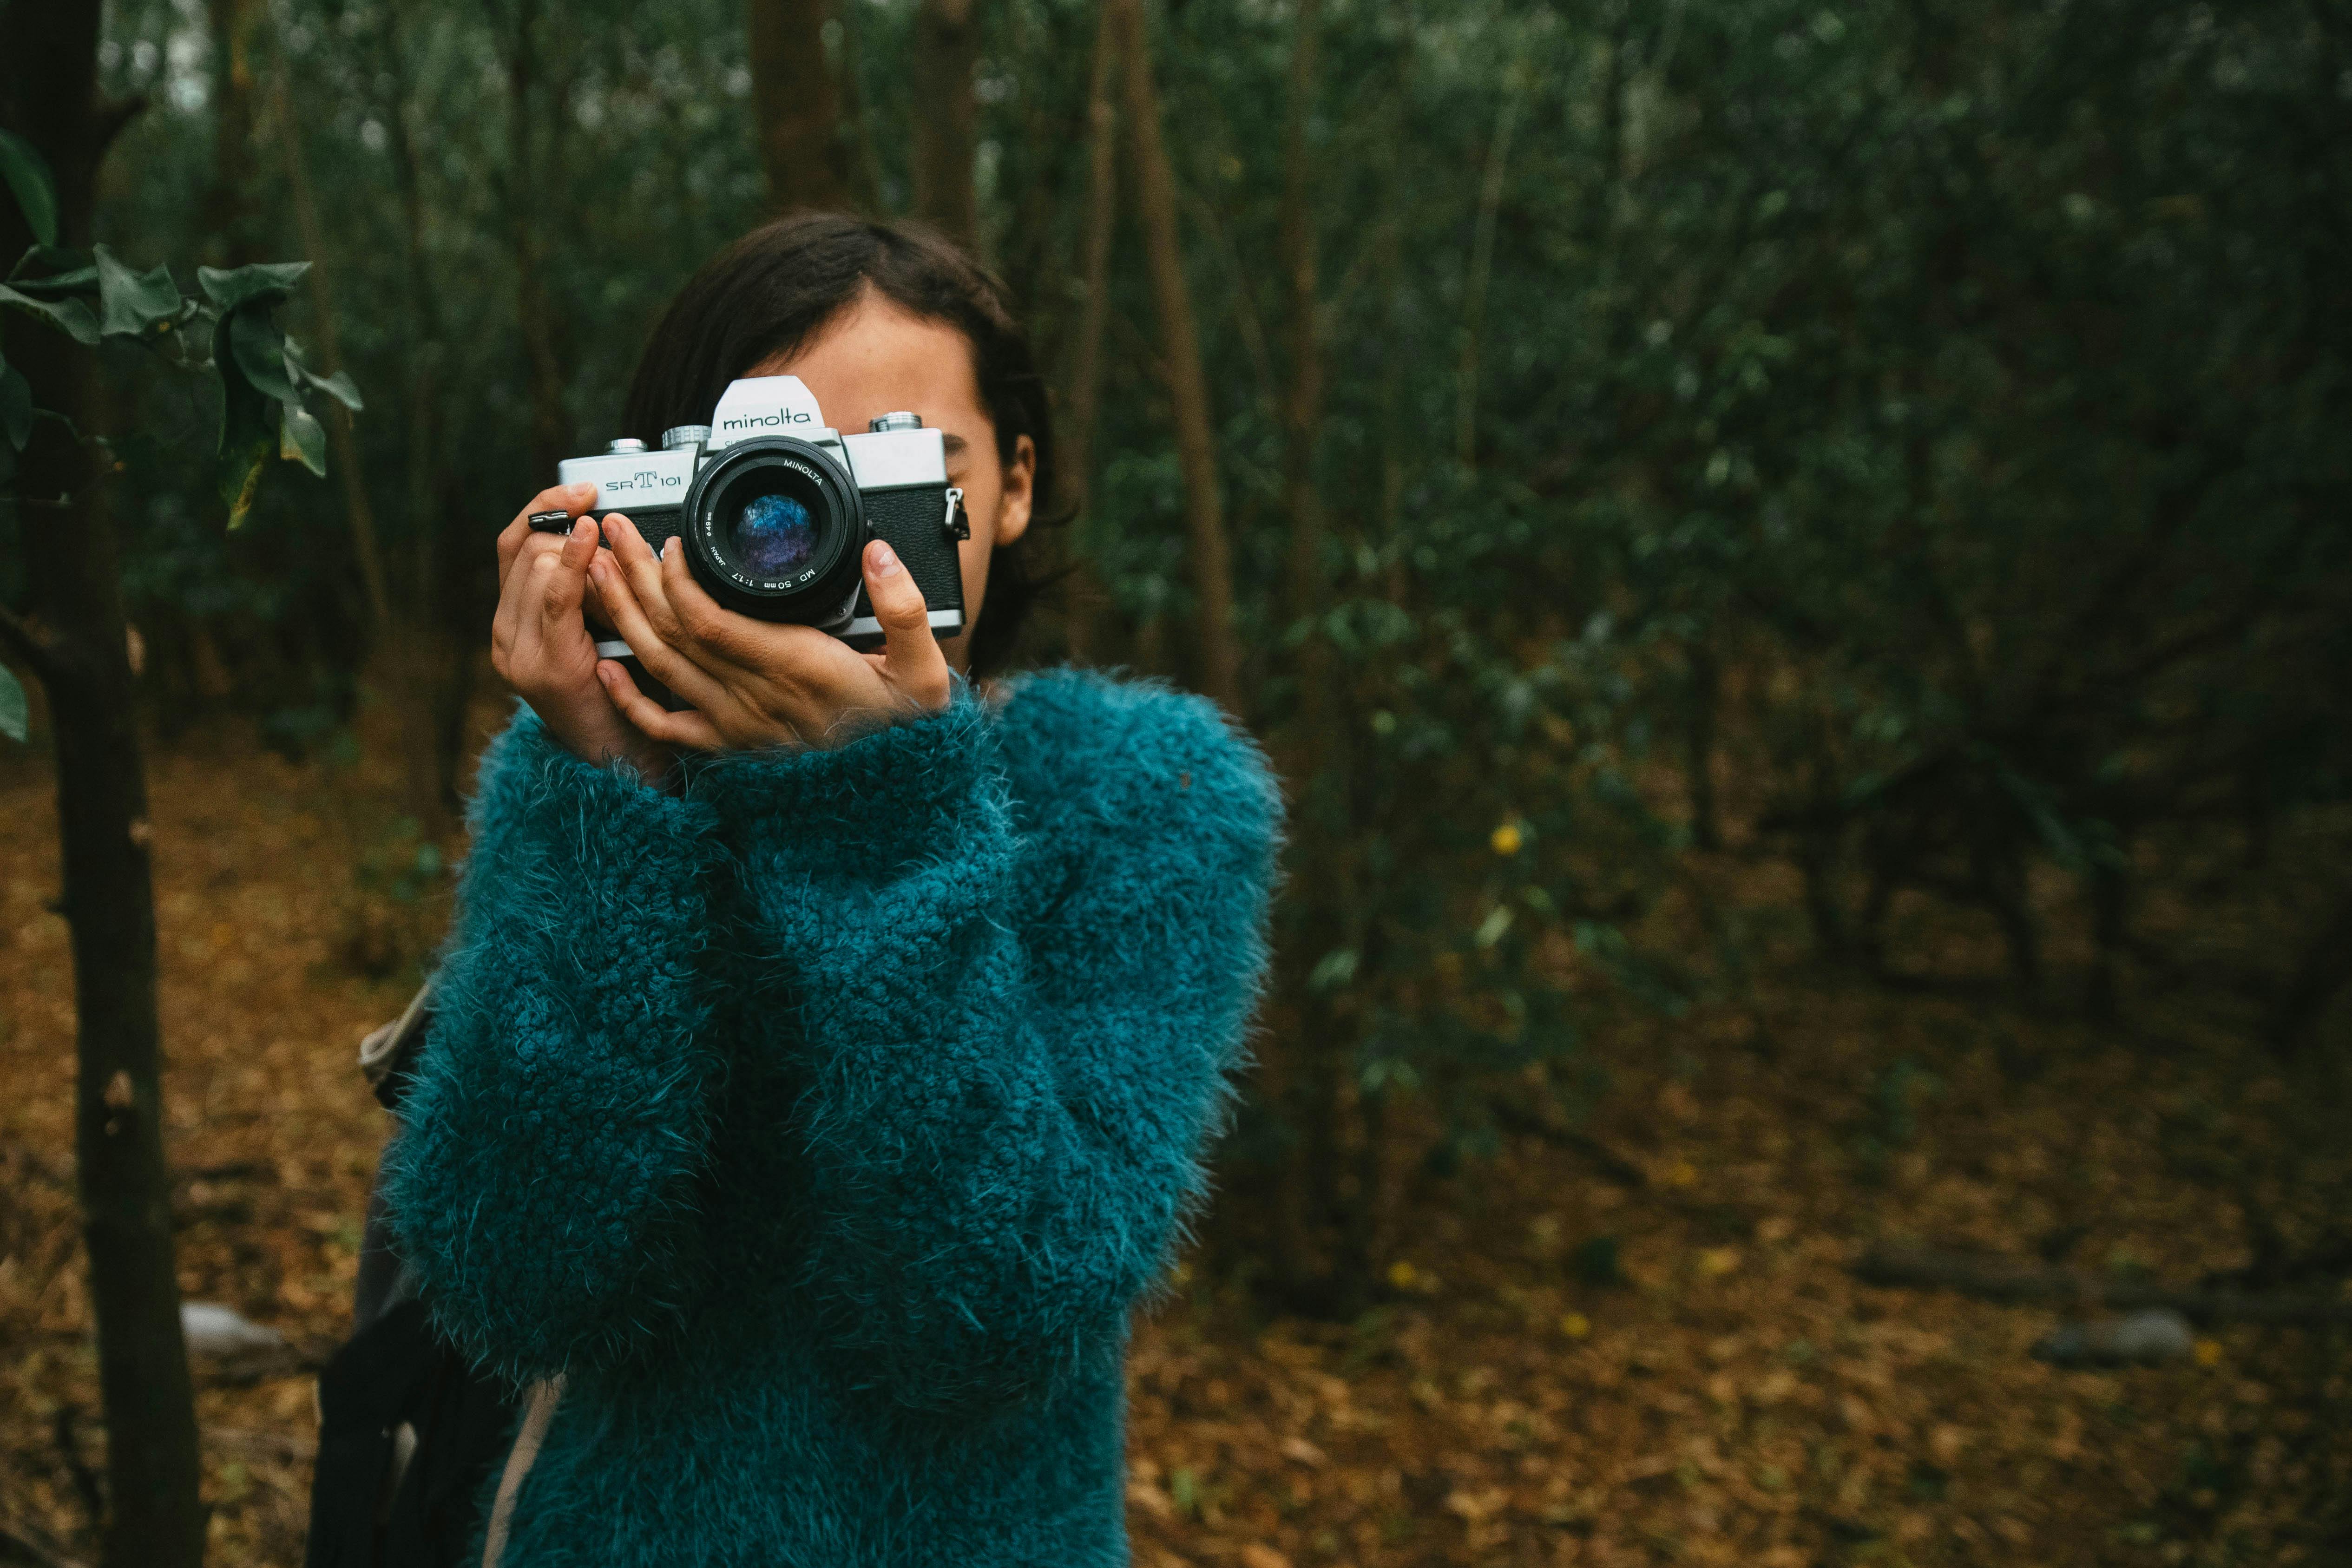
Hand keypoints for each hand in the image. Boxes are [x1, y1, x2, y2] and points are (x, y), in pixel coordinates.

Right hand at [490, 483, 673, 780]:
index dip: (543, 509)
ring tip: (605, 531)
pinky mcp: (544, 666)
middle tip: (601, 515)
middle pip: (525, 550)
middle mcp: (506, 635)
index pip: (514, 547)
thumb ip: (589, 591)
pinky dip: (575, 562)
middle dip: (563, 524)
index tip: (579, 489)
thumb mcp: (598, 629)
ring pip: (536, 566)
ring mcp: (519, 652)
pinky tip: (591, 539)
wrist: (620, 760)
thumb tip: (605, 536)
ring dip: (575, 542)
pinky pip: (556, 598)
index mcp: (513, 623)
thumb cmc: (619, 694)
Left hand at [586, 511, 951, 752]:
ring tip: (598, 571)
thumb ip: (905, 609)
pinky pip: (666, 725)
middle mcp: (755, 696)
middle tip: (614, 531)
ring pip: (661, 665)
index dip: (678, 578)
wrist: (894, 801)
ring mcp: (736, 724)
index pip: (709, 619)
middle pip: (673, 631)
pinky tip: (608, 668)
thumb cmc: (906, 731)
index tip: (673, 541)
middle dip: (636, 575)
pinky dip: (630, 698)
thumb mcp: (923, 670)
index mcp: (796, 667)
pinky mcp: (731, 746)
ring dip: (624, 615)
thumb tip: (878, 553)